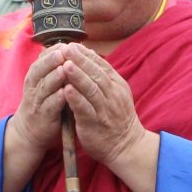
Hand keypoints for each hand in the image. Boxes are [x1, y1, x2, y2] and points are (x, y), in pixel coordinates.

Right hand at [11, 48, 68, 157]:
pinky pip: (49, 106)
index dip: (53, 51)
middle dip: (51, 60)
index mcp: (35, 76)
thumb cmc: (44, 102)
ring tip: (65, 69)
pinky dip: (57, 99)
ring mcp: (37, 102)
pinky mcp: (43, 117)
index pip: (41, 59)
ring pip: (44, 87)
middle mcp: (33, 87)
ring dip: (55, 77)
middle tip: (64, 51)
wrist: (30, 131)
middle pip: (40, 70)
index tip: (66, 43)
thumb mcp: (46, 83)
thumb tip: (72, 48)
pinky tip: (66, 93)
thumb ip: (56, 68)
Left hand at [58, 46, 147, 164]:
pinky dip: (76, 99)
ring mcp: (105, 110)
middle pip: (96, 74)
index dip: (87, 55)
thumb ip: (102, 78)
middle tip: (66, 48)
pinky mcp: (95, 124)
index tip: (72, 45)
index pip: (102, 65)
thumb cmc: (116, 119)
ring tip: (66, 65)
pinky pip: (85, 109)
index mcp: (117, 86)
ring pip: (92, 89)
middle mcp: (113, 95)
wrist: (126, 147)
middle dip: (81, 60)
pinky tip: (66, 90)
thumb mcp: (115, 94)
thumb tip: (87, 57)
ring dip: (78, 76)